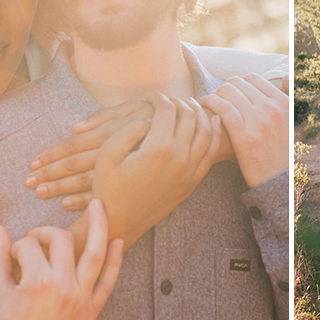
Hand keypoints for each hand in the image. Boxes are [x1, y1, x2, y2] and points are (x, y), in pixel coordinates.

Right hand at [0, 199, 122, 319]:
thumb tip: (2, 229)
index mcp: (36, 282)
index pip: (29, 246)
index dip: (18, 246)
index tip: (13, 255)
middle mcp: (63, 287)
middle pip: (61, 242)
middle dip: (47, 233)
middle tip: (38, 237)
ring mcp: (81, 298)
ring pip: (95, 253)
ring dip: (100, 225)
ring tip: (100, 205)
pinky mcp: (92, 310)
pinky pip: (109, 281)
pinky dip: (116, 260)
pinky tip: (118, 240)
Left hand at [25, 99, 153, 210]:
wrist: (192, 141)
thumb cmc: (160, 121)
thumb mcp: (136, 113)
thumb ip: (107, 118)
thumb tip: (75, 129)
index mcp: (114, 137)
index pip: (75, 147)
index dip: (53, 155)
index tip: (33, 164)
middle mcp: (117, 157)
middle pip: (76, 168)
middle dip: (51, 176)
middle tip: (29, 183)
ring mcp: (125, 174)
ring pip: (87, 183)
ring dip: (63, 188)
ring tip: (40, 192)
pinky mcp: (133, 185)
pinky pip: (105, 194)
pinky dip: (83, 198)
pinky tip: (67, 204)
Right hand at [92, 94, 221, 247]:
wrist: (120, 224)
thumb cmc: (108, 189)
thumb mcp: (106, 156)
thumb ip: (128, 129)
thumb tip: (149, 118)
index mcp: (159, 149)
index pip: (167, 111)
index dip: (159, 98)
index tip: (151, 95)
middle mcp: (180, 159)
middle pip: (189, 117)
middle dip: (179, 102)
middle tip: (169, 98)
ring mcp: (190, 172)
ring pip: (205, 132)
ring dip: (198, 113)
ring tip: (188, 104)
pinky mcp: (193, 182)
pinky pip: (210, 153)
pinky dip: (213, 133)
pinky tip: (211, 121)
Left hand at [199, 74, 287, 187]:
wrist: (277, 182)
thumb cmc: (280, 153)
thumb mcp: (291, 122)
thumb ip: (288, 97)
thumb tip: (284, 76)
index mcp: (283, 104)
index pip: (253, 79)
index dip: (237, 84)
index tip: (229, 93)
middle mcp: (272, 109)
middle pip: (238, 83)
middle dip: (224, 89)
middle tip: (216, 99)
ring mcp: (259, 121)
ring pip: (228, 92)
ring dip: (214, 94)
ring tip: (208, 101)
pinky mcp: (244, 136)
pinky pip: (223, 107)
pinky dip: (209, 102)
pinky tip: (203, 105)